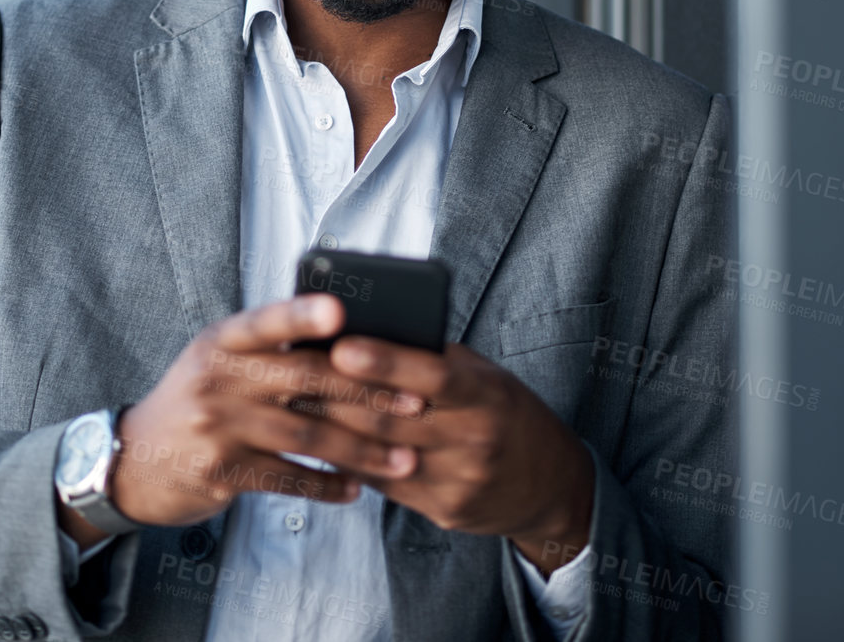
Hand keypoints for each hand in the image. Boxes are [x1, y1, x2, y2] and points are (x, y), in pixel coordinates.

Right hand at [71, 294, 429, 540]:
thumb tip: (348, 332)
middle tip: (415, 402)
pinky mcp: (222, 472)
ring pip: (307, 437)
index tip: (340, 311)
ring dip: (362, 450)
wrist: (133, 461)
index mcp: (222, 341)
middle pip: (305, 381)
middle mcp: (218, 379)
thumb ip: (270, 346)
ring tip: (404, 458)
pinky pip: (288, 479)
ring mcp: (218, 427)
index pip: (266, 321)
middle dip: (367, 392)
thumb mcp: (218, 358)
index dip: (301, 315)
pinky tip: (357, 488)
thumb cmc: (197, 398)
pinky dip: (327, 486)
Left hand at [314, 338, 594, 575]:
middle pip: (393, 418)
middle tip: (292, 373)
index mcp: (488, 396)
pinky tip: (323, 442)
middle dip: (338, 396)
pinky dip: (351, 461)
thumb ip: (438, 360)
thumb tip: (370, 331)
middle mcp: (476, 439)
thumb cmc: (508, 414)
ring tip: (295, 404)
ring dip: (332, 429)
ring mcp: (459, 481)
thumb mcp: (487, 378)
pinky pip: (385, 485)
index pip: (432, 376)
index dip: (385, 361)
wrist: (551, 485)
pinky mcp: (445, 511)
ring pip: (380, 454)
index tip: (341, 347)